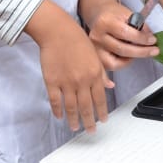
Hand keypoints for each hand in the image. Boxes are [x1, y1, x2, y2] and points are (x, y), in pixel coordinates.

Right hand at [25, 0, 110, 132]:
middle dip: (90, 121)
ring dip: (74, 119)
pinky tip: (60, 117)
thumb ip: (102, 73)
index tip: (103, 120)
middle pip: (87, 106)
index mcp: (95, 73)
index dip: (102, 111)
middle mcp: (82, 80)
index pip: (101, 98)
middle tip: (91, 131)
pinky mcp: (52, 81)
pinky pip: (55, 101)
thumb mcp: (96, 55)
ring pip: (71, 107)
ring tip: (76, 127)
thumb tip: (110, 86)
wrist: (58, 32)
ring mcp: (66, 82)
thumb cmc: (78, 41)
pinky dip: (58, 111)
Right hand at [81, 0, 157, 70]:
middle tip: (154, 50)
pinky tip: (130, 56)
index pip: (125, 33)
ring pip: (116, 61)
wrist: (100, 16)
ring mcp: (95, 49)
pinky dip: (123, 63)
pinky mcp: (96, 57)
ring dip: (133, 58)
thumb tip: (149, 37)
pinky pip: (112, 66)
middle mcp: (96, 36)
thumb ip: (139, 25)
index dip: (141, 38)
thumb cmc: (115, 15)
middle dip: (142, 51)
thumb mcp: (128, 13)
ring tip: (143, 52)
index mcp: (104, 22)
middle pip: (122, 49)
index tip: (153, 40)